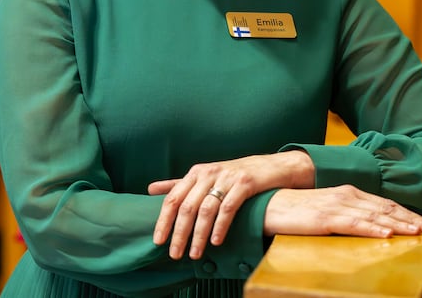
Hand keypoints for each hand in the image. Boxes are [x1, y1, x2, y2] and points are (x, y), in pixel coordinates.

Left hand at [148, 151, 313, 259]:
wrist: (270, 167)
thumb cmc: (234, 176)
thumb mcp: (205, 176)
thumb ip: (179, 184)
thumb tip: (150, 189)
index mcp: (196, 172)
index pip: (173, 198)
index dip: (164, 220)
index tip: (158, 241)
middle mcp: (209, 172)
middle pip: (187, 206)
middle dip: (179, 233)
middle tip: (175, 253)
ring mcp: (227, 177)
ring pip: (206, 209)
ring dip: (198, 235)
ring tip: (195, 253)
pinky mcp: (244, 183)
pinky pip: (228, 208)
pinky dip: (220, 226)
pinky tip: (216, 241)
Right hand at [264, 185, 421, 237]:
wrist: (270, 205)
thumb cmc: (297, 209)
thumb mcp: (327, 208)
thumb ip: (347, 212)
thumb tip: (367, 223)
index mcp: (348, 192)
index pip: (383, 203)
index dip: (405, 212)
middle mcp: (346, 196)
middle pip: (385, 208)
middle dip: (409, 218)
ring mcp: (337, 206)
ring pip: (375, 216)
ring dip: (398, 225)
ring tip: (417, 232)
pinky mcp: (326, 218)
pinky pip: (354, 224)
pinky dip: (372, 229)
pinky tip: (386, 234)